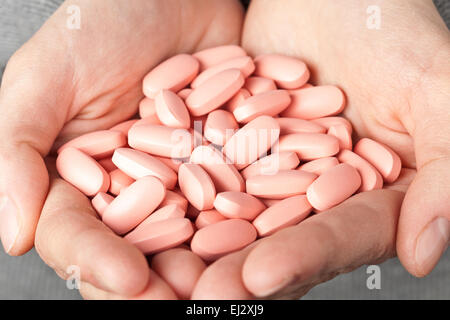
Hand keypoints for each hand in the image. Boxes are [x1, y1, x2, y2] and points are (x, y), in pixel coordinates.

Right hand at [0, 0, 243, 297]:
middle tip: (189, 300)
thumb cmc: (101, 22)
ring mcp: (186, 178)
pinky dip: (257, 215)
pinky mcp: (229, 160)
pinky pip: (243, 193)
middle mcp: (133, 188)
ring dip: (214, 263)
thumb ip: (18, 151)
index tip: (130, 283)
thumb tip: (13, 237)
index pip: (79, 236)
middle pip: (142, 249)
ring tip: (236, 286)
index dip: (99, 263)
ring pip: (195, 233)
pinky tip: (272, 238)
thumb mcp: (47, 78)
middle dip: (163, 280)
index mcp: (79, 180)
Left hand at [191, 0, 448, 298]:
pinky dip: (179, 183)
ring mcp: (269, 169)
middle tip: (197, 294)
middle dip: (238, 268)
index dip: (301, 258)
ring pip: (234, 212)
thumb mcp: (432, 92)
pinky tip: (147, 202)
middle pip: (278, 239)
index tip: (257, 279)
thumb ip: (444, 173)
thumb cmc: (392, 29)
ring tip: (163, 267)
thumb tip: (424, 252)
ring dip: (199, 239)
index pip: (337, 236)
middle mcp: (314, 192)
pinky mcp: (233, 142)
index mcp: (367, 194)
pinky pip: (205, 166)